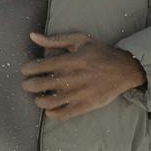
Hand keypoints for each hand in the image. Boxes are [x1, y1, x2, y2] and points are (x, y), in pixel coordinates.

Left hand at [22, 31, 145, 121]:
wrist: (124, 69)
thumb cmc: (100, 53)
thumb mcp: (79, 40)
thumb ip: (55, 40)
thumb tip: (32, 36)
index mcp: (70, 60)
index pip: (40, 66)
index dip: (28, 69)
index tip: (25, 71)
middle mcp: (72, 78)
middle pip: (40, 85)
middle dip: (28, 85)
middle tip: (27, 84)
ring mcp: (79, 93)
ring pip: (49, 102)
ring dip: (38, 100)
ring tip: (38, 97)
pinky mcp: (85, 105)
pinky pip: (63, 114)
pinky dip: (52, 113)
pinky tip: (50, 109)